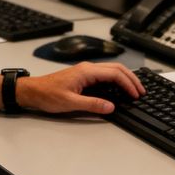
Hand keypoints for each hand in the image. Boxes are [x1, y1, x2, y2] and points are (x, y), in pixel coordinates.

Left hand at [18, 61, 144, 114]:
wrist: (32, 91)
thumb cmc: (47, 95)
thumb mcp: (70, 103)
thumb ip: (92, 104)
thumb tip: (111, 106)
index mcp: (86, 71)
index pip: (114, 73)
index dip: (128, 84)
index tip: (136, 94)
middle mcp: (87, 68)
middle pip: (116, 68)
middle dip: (131, 79)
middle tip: (141, 91)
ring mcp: (85, 71)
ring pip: (111, 70)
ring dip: (124, 79)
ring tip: (134, 90)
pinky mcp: (83, 77)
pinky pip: (104, 75)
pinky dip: (116, 81)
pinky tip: (119, 90)